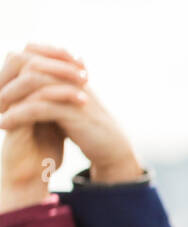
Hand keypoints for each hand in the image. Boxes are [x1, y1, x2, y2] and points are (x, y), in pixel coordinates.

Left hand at [0, 46, 140, 187]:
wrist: (113, 149)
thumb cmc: (88, 127)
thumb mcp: (66, 102)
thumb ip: (49, 87)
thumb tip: (23, 78)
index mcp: (68, 71)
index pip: (32, 52)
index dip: (11, 66)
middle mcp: (71, 77)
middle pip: (29, 63)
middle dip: (6, 79)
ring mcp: (74, 93)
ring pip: (33, 82)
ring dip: (8, 96)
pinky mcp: (74, 113)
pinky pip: (39, 107)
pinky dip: (18, 115)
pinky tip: (5, 124)